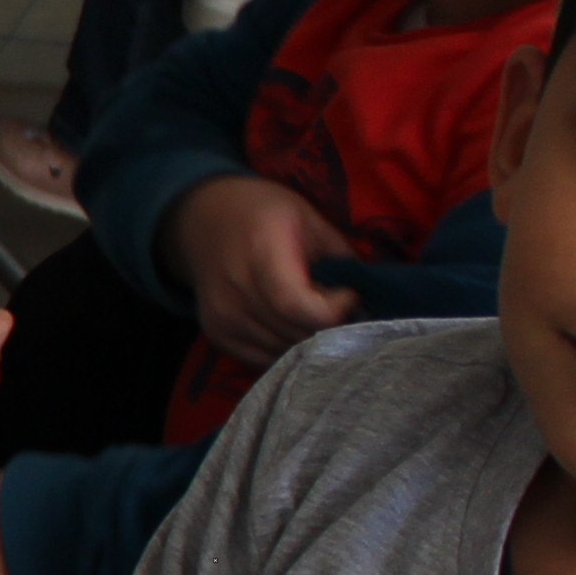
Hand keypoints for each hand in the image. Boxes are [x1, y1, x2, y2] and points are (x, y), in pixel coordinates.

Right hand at [160, 173, 356, 373]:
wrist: (205, 220)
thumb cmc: (267, 214)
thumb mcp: (310, 220)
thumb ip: (340, 259)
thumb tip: (370, 298)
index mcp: (261, 249)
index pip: (295, 304)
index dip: (333, 310)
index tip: (350, 294)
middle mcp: (235, 287)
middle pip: (294, 332)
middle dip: (330, 328)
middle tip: (341, 310)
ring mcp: (222, 316)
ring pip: (282, 352)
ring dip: (311, 342)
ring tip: (317, 317)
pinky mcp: (217, 334)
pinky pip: (264, 360)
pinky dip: (287, 351)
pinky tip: (294, 327)